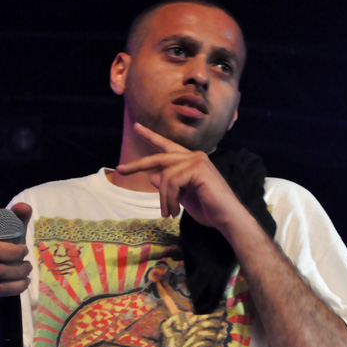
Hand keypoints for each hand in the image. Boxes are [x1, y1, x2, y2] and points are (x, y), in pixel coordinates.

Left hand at [116, 123, 245, 230]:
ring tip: (167, 213)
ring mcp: (197, 160)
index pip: (167, 146)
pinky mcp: (198, 168)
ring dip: (163, 198)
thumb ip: (168, 185)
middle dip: (138, 164)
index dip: (151, 136)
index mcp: (190, 161)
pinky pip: (171, 182)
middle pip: (159, 157)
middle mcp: (194, 156)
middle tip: (120, 170)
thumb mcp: (181, 197)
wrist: (227, 218)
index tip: (137, 127)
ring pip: (165, 176)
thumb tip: (151, 175)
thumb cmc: (208, 209)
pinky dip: (169, 199)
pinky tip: (175, 211)